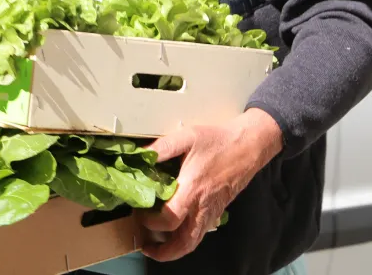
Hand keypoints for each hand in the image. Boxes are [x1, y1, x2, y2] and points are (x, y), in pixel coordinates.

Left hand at [140, 108, 282, 261]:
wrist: (249, 145)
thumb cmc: (218, 140)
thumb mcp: (186, 137)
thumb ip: (161, 147)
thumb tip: (140, 156)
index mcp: (193, 189)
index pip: (170, 219)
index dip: (151, 222)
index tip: (139, 214)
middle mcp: (203, 206)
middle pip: (185, 242)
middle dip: (164, 252)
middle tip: (146, 248)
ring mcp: (213, 211)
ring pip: (194, 241)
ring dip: (175, 249)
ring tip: (157, 247)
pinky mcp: (218, 210)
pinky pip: (201, 232)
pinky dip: (187, 239)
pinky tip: (176, 231)